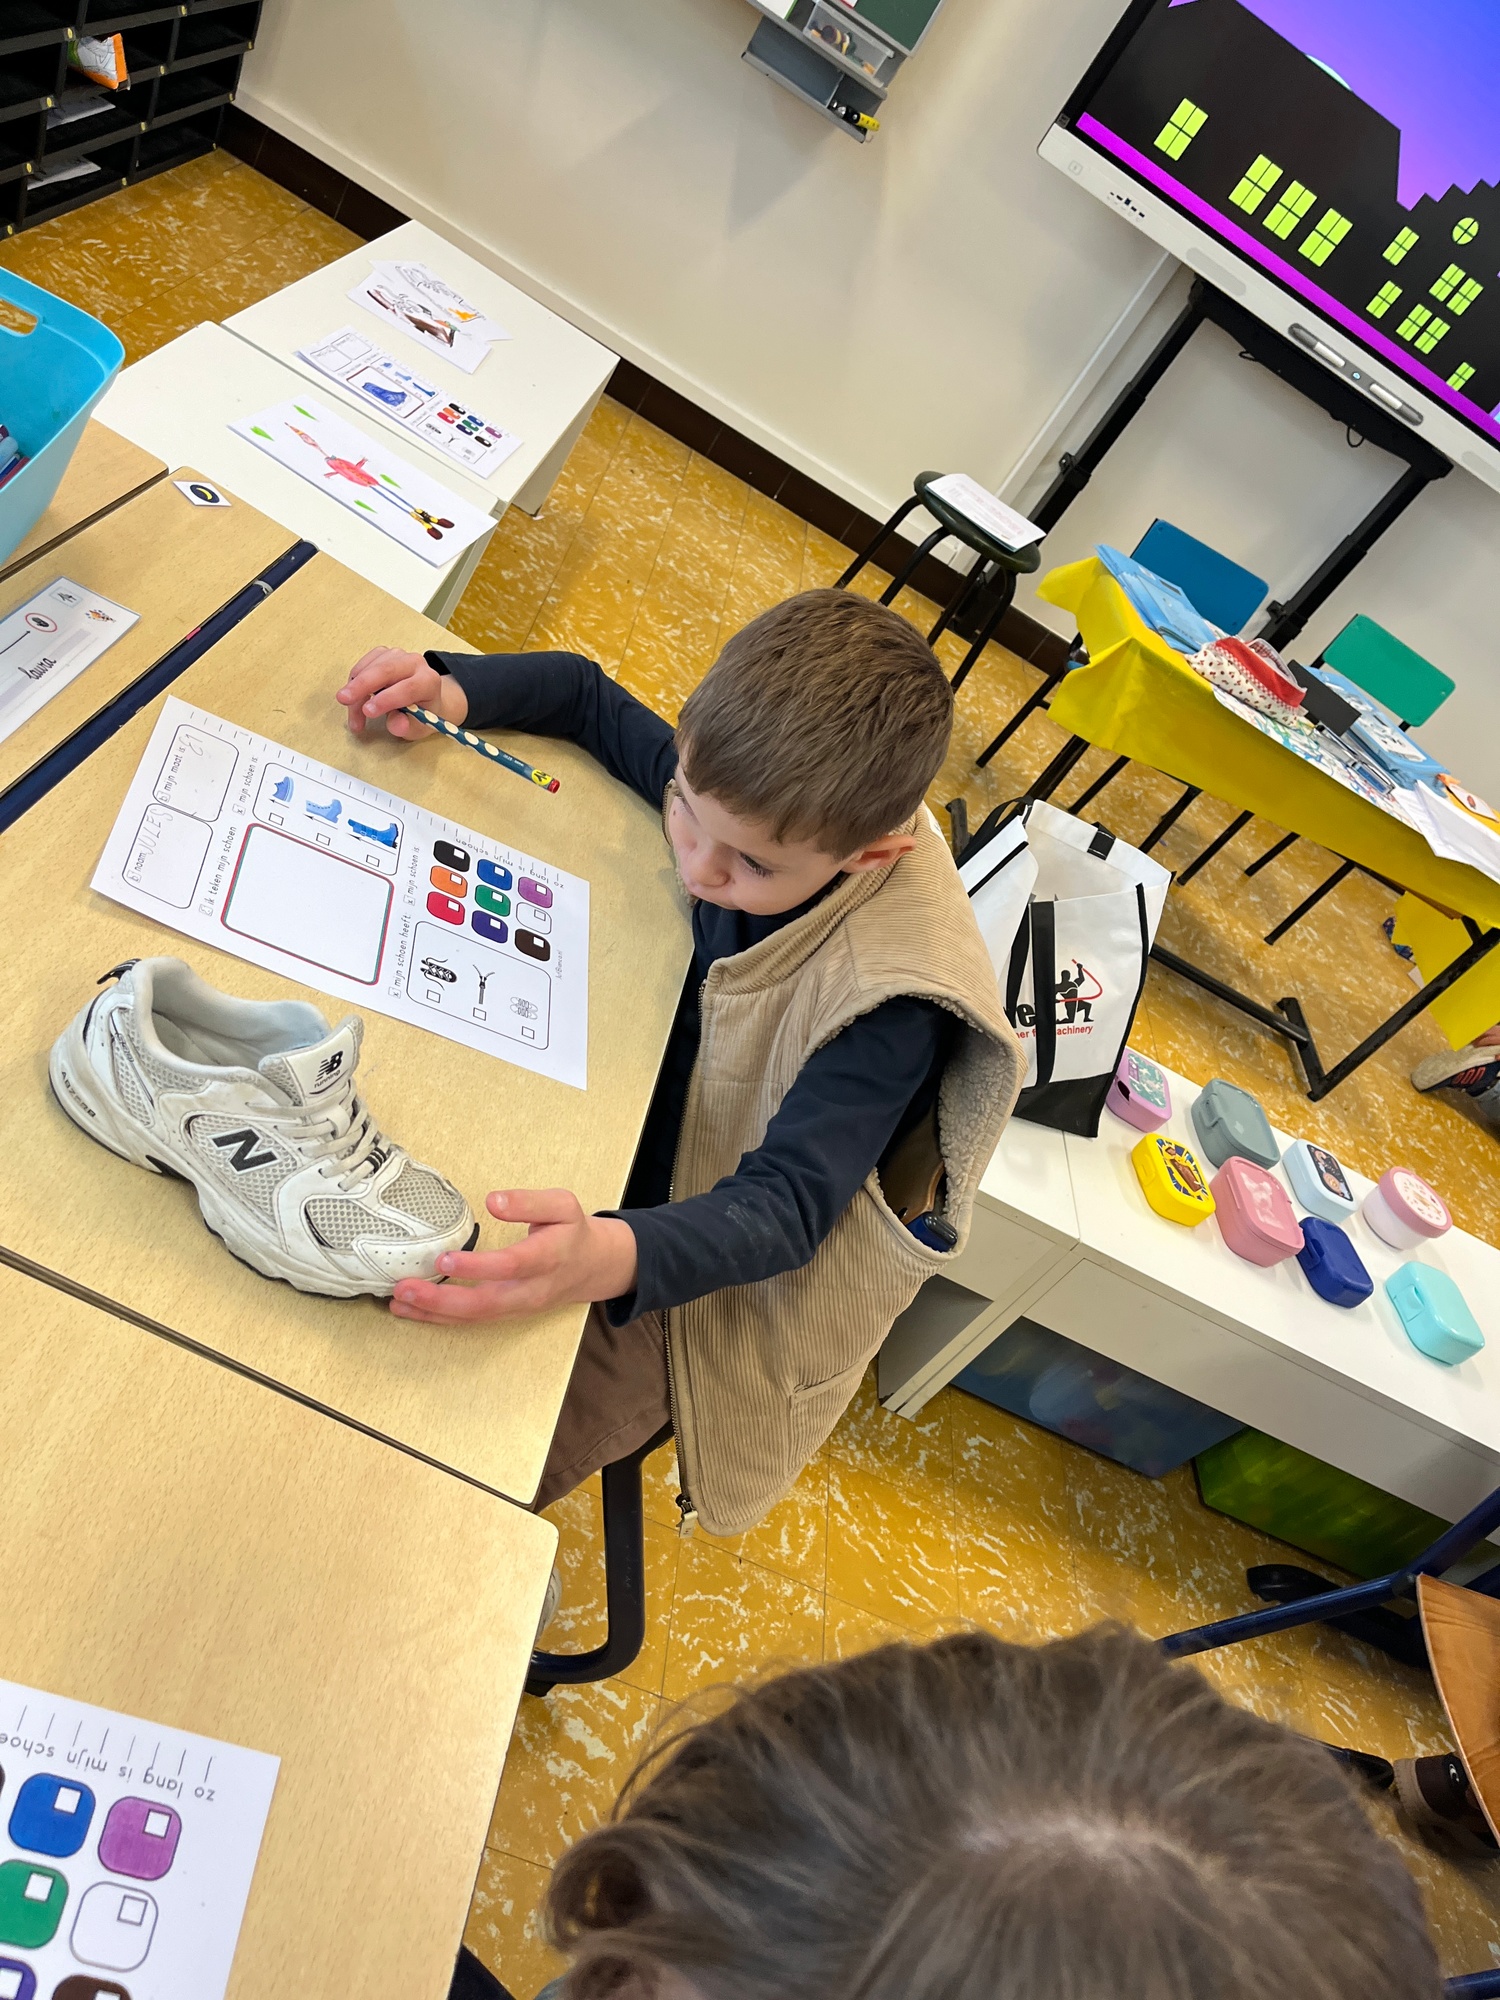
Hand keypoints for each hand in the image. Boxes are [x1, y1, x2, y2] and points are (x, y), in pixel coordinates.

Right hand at [337, 646, 468, 739]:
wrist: (422, 699)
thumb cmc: (420, 715)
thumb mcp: (416, 728)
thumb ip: (405, 726)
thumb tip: (396, 726)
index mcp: (429, 681)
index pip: (409, 687)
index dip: (387, 699)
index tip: (368, 712)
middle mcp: (415, 663)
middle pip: (387, 670)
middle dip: (363, 685)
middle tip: (344, 700)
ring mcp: (398, 655)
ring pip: (371, 668)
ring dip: (355, 688)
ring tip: (352, 715)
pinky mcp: (383, 654)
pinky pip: (363, 665)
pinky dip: (354, 681)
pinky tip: (353, 699)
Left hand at [389, 1189, 639, 1323]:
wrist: (591, 1267)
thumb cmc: (572, 1231)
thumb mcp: (562, 1204)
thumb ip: (529, 1201)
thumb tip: (492, 1200)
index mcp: (549, 1257)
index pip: (512, 1266)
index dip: (477, 1266)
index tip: (444, 1258)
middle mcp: (532, 1290)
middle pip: (486, 1303)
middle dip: (442, 1300)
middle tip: (405, 1288)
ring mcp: (518, 1308)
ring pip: (475, 1318)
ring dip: (434, 1314)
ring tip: (398, 1302)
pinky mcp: (506, 1315)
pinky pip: (472, 1321)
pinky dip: (439, 1318)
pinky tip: (411, 1310)